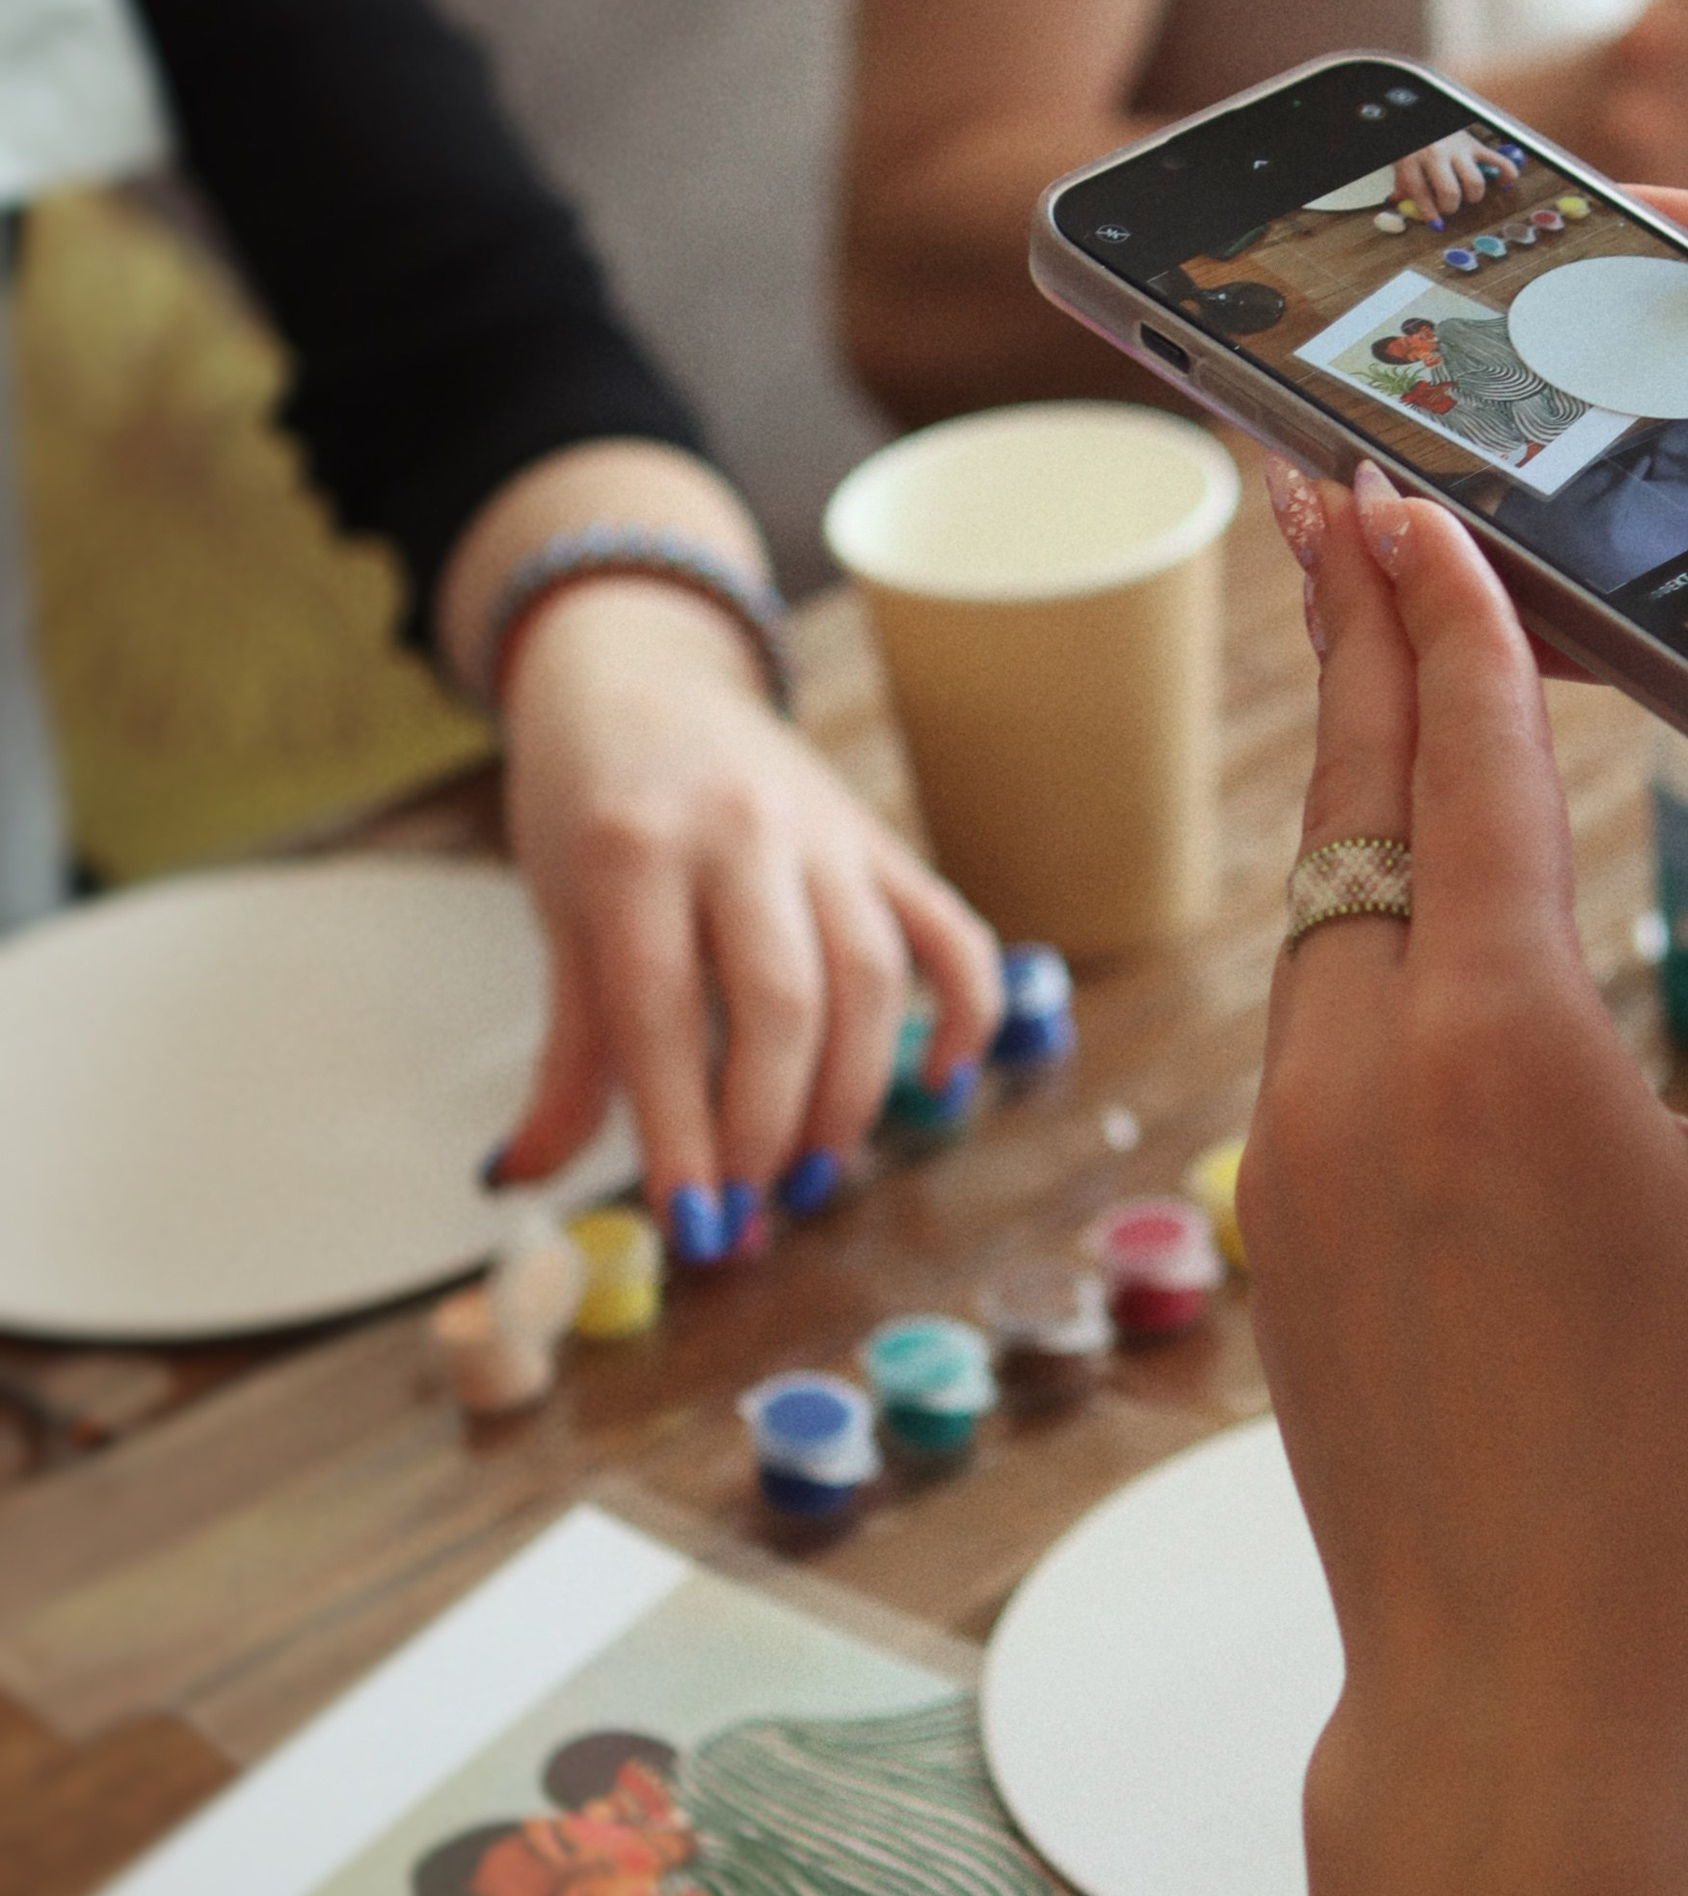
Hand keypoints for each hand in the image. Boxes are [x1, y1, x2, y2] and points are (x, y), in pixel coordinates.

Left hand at [487, 581, 1000, 1248]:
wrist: (641, 669)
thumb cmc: (588, 799)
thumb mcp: (558, 911)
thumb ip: (566, 1050)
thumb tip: (517, 1173)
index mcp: (633, 846)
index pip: (664, 1013)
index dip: (681, 1132)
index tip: (695, 1225)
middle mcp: (739, 830)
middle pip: (781, 1002)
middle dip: (770, 1126)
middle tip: (753, 1209)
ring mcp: (825, 831)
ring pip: (869, 977)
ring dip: (851, 1094)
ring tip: (814, 1170)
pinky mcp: (881, 841)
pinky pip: (947, 932)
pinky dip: (962, 1012)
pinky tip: (941, 1082)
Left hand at [1247, 459, 1687, 1869]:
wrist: (1523, 1696)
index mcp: (1501, 1047)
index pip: (1454, 761)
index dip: (1436, 613)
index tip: (1398, 492)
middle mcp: (1362, 1075)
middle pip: (1345, 802)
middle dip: (1341, 635)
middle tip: (1316, 490)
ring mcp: (1294, 1155)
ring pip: (1310, 913)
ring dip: (1334, 774)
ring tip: (1349, 648)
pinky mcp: (1277, 1227)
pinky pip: (1300, 1021)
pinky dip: (1336, 913)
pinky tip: (1375, 897)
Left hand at [1393, 130, 1523, 222]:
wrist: (1424, 114)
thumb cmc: (1414, 142)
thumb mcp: (1401, 161)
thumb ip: (1403, 184)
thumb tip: (1399, 205)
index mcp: (1413, 159)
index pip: (1421, 193)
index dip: (1430, 213)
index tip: (1437, 224)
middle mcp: (1436, 154)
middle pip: (1450, 192)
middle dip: (1451, 207)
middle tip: (1449, 207)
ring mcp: (1457, 148)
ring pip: (1474, 182)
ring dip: (1473, 195)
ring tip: (1468, 196)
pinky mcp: (1474, 144)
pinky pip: (1496, 160)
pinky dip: (1505, 172)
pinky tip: (1505, 183)